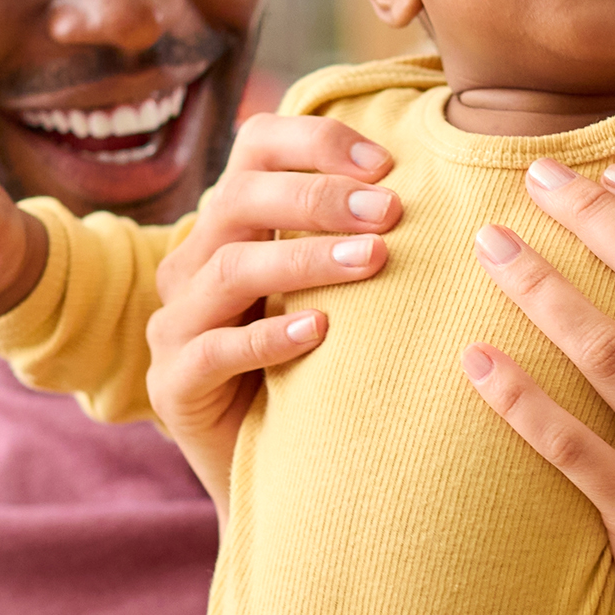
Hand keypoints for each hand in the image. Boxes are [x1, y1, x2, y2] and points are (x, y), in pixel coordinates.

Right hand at [143, 114, 400, 525]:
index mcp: (231, 224)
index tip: (387, 164)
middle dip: (320, 197)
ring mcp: (175, 323)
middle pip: (240, 197)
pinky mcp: (172, 383)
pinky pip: (214, 350)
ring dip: (305, 257)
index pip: (256, 147)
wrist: (278, 472)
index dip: (316, 143)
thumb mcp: (336, 290)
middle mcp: (193, 263)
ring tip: (371, 260)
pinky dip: (269, 338)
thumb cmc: (318, 366)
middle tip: (391, 213)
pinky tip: (320, 332)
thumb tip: (443, 183)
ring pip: (230, 267)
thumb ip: (360, 236)